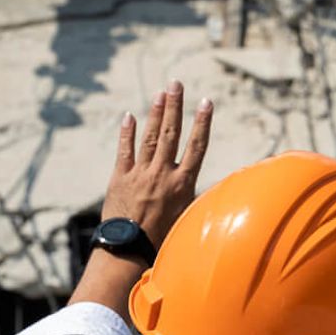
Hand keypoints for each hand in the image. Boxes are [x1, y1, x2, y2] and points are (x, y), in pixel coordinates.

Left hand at [104, 81, 213, 247]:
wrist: (129, 250)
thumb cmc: (163, 243)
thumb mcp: (187, 220)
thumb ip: (195, 201)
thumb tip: (215, 195)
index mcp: (183, 184)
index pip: (196, 146)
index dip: (202, 123)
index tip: (206, 102)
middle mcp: (162, 174)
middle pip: (171, 133)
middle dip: (175, 106)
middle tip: (176, 84)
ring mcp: (140, 174)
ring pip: (149, 137)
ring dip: (155, 113)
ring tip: (161, 93)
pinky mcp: (120, 178)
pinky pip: (124, 150)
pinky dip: (126, 133)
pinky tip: (129, 116)